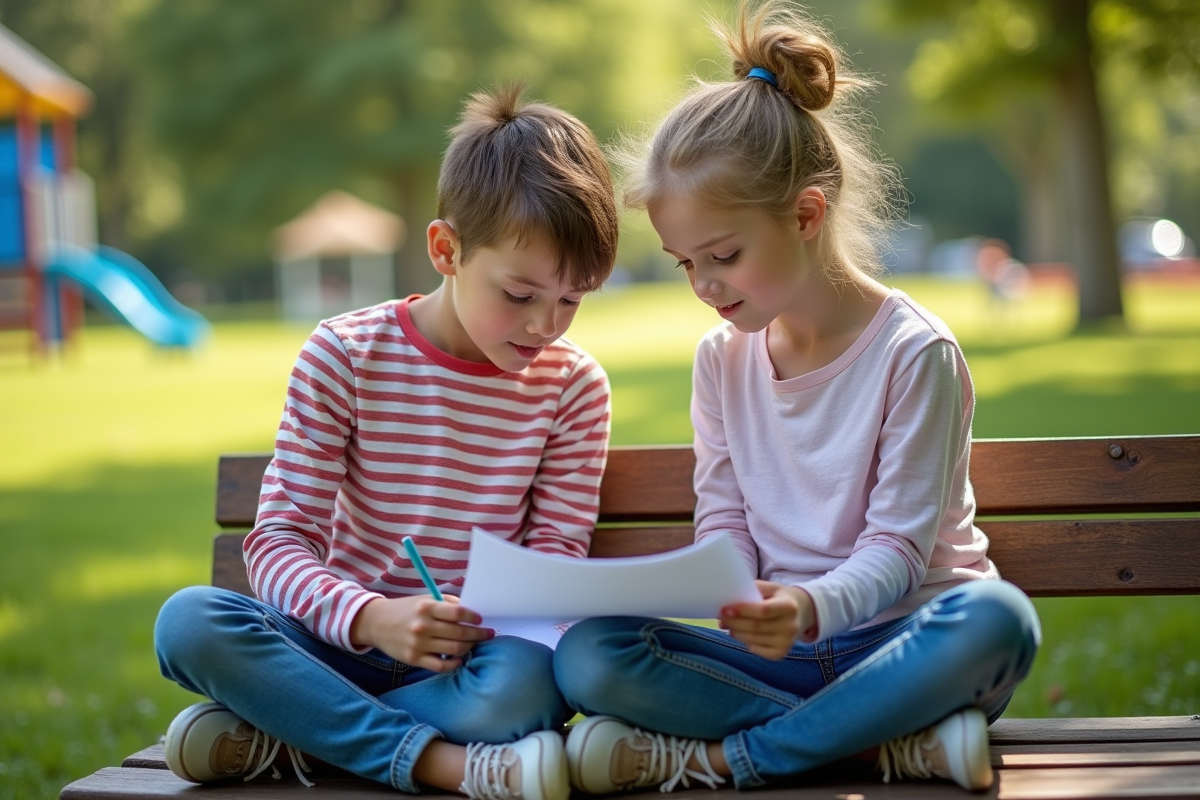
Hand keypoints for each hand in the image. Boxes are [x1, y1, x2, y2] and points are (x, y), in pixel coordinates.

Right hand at [349, 595, 492, 671]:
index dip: (473, 617)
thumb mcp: (424, 600)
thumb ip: (446, 604)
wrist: (376, 623)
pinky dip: (454, 664)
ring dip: (469, 647)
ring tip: (474, 644)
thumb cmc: (405, 610)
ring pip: (454, 649)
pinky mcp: (414, 659)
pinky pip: (440, 666)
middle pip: (459, 632)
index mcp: (427, 607)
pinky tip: (460, 659)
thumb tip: (470, 612)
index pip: (458, 612)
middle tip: (488, 634)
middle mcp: (423, 626)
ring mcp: (418, 644)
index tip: (480, 620)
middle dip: (478, 634)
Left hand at [718, 581, 816, 659]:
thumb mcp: (772, 588)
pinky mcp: (782, 653)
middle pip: (755, 627)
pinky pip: (757, 650)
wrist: (803, 613)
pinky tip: (741, 634)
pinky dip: (745, 642)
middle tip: (721, 618)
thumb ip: (754, 589)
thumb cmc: (781, 598)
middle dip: (734, 623)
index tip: (725, 609)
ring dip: (735, 633)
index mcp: (789, 606)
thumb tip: (731, 597)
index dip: (742, 611)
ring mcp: (787, 642)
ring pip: (753, 639)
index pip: (763, 610)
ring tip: (726, 625)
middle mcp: (791, 626)